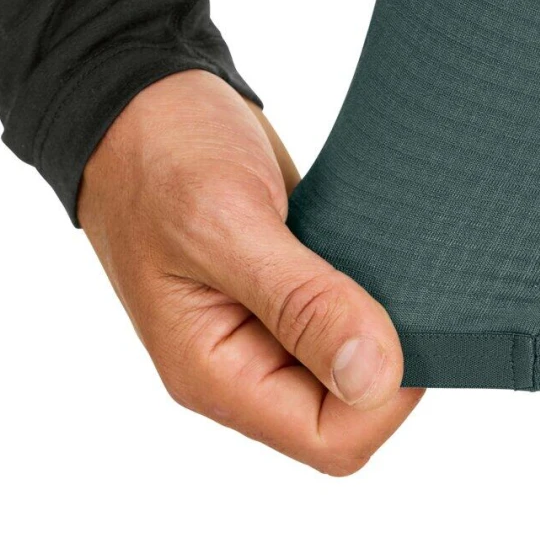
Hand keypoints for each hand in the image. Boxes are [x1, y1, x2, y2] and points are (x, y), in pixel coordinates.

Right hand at [77, 70, 422, 473]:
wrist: (140, 99)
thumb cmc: (157, 154)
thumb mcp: (225, 221)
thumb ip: (301, 303)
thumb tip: (373, 377)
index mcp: (215, 372)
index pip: (331, 440)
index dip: (383, 396)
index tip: (399, 319)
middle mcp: (243, 367)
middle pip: (350, 415)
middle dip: (389, 362)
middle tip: (394, 284)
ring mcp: (268, 335)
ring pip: (358, 371)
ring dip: (387, 327)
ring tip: (382, 263)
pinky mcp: (290, 298)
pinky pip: (351, 323)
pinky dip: (378, 297)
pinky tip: (376, 255)